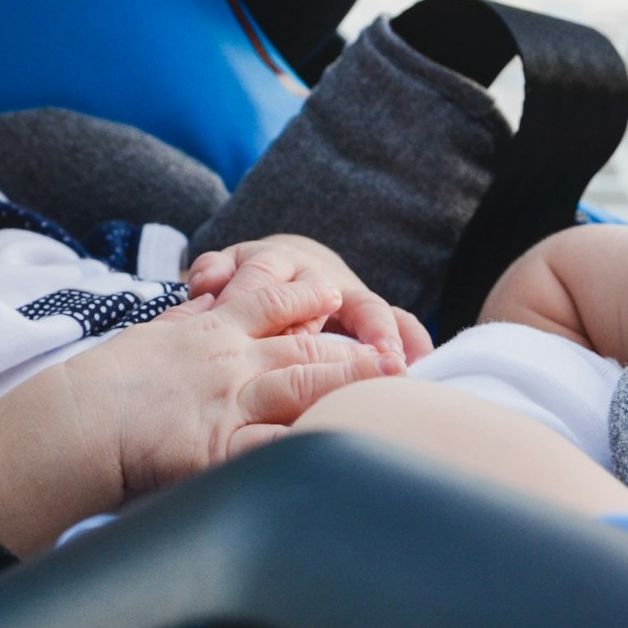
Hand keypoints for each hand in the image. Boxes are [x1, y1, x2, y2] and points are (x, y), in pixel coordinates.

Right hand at [65, 279, 402, 497]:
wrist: (73, 421)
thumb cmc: (99, 384)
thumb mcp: (148, 336)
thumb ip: (185, 322)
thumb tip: (207, 303)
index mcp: (209, 332)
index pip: (269, 302)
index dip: (308, 295)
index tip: (334, 290)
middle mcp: (229, 363)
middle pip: (306, 347)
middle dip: (353, 350)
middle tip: (393, 353)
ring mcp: (230, 404)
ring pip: (306, 387)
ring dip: (351, 386)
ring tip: (391, 385)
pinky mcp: (221, 449)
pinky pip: (279, 450)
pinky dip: (314, 448)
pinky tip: (345, 449)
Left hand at [186, 235, 434, 368]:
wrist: (286, 269)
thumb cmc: (246, 286)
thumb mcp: (225, 274)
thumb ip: (214, 274)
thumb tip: (205, 281)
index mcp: (275, 264)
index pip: (265, 279)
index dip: (252, 294)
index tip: (242, 318)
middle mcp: (317, 276)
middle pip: (324, 292)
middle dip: (328, 318)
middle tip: (315, 343)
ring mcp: (350, 296)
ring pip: (368, 308)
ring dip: (380, 333)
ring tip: (393, 362)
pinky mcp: (375, 317)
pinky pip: (401, 323)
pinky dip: (413, 340)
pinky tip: (423, 363)